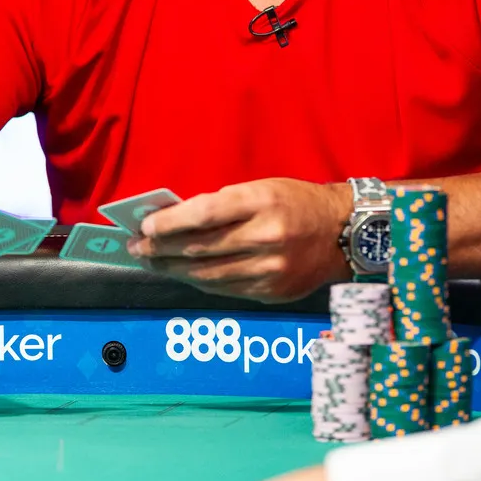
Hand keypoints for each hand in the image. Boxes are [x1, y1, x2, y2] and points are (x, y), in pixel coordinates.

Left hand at [125, 178, 351, 301]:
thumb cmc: (296, 202)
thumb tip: (175, 221)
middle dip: (161, 250)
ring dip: (173, 269)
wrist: (343, 233)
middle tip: (137, 249)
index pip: (204, 215)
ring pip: (208, 274)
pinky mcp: (272, 292)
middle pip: (200, 248)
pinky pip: (225, 289)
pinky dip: (199, 281)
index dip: (170, 223)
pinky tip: (184, 274)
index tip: (145, 227)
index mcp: (262, 201)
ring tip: (152, 262)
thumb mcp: (262, 188)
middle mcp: (266, 236)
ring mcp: (270, 269)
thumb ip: (222, 205)